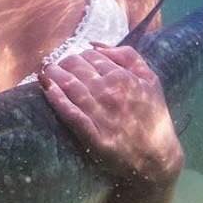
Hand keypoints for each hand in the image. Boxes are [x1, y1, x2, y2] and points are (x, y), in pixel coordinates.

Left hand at [40, 45, 183, 202]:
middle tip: (54, 67)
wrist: (157, 158)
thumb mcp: (151, 81)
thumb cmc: (152, 116)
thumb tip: (95, 44)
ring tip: (45, 73)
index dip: (77, 56)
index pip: (91, 57)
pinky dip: (58, 100)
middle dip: (62, 63)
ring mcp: (102, 115)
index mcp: (125, 77)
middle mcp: (112, 93)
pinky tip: (47, 89)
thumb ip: (128, 56)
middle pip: (77, 67)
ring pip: (71, 87)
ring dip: (54, 76)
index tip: (70, 62)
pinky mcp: (94, 137)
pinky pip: (72, 115)